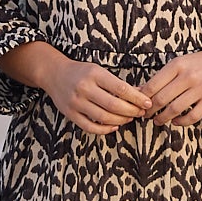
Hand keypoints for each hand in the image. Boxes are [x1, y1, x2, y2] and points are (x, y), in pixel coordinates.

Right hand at [0, 41, 152, 134]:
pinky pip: (90, 127)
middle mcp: (84, 88)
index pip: (121, 88)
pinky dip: (105, 130)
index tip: (147, 103)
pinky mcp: (70, 114)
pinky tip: (114, 126)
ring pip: (104, 118)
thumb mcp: (99, 70)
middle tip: (141, 112)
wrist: (54, 74)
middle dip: (132, 111)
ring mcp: (76, 102)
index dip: (137, 98)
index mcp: (94, 74)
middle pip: (114, 105)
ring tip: (130, 118)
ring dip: (121, 120)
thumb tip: (140, 93)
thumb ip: (118, 83)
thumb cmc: (81, 72)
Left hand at [143, 38, 201, 128]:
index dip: (142, 98)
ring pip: (174, 109)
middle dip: (150, 111)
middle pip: (161, 99)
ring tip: (158, 121)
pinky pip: (192, 116)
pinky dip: (181, 122)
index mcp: (178, 64)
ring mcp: (200, 88)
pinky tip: (176, 122)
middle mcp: (188, 76)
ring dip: (162, 118)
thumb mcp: (182, 62)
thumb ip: (164, 75)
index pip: (153, 85)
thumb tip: (141, 89)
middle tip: (145, 116)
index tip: (138, 104)